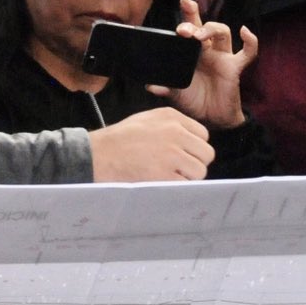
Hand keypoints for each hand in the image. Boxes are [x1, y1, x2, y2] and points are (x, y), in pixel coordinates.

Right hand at [87, 106, 213, 181]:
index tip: (185, 154)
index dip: (195, 147)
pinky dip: (178, 187)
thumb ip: (172, 125)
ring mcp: (171, 154)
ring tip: (171, 176)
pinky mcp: (164, 174)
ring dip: (188, 177)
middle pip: (206, 154)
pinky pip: (185, 184)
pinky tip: (164, 182)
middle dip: (196, 163)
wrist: (100, 154)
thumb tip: (193, 141)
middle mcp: (175, 133)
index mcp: (172, 117)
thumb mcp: (148, 119)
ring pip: (200, 171)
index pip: (203, 135)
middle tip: (180, 168)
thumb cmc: (121, 139)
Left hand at [148, 0, 257, 128]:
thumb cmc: (194, 101)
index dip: (189, 13)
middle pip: (205, 26)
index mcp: (192, 52)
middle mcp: (208, 50)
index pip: (190, 27)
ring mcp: (222, 57)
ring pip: (223, 33)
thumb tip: (151, 85)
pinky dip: (251, 41)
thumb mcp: (176, 94)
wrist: (212, 120)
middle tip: (183, 31)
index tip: (184, 1)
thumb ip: (165, 88)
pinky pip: (247, 52)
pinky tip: (245, 32)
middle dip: (195, 21)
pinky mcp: (234, 67)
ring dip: (212, 29)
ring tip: (199, 36)